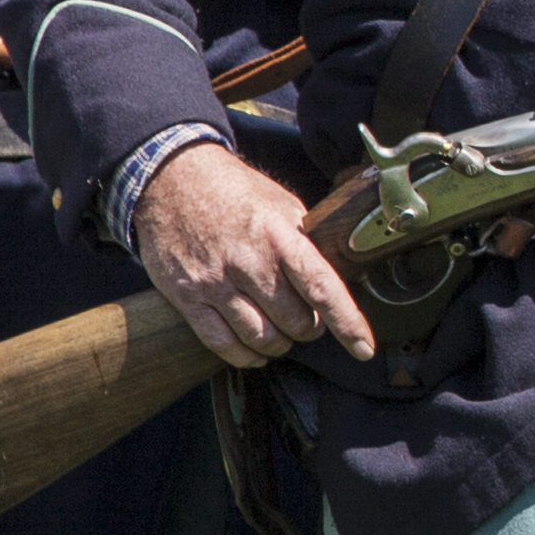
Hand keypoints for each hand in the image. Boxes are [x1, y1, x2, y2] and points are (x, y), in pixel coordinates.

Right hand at [136, 141, 372, 367]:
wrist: (170, 180)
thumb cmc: (232, 192)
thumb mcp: (281, 205)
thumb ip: (305, 243)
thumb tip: (336, 277)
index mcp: (280, 236)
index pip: (322, 289)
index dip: (347, 323)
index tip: (364, 347)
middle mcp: (248, 262)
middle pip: (295, 322)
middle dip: (309, 329)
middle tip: (307, 321)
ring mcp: (215, 282)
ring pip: (262, 338)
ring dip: (279, 344)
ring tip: (282, 333)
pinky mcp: (187, 296)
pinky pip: (223, 343)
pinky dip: (245, 355)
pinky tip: (254, 350)